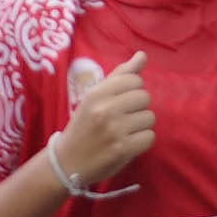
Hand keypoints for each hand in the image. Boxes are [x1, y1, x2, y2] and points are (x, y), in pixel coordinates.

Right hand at [60, 51, 154, 190]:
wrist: (67, 161)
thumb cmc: (83, 126)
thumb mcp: (94, 97)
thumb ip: (119, 76)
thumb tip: (142, 55)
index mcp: (96, 93)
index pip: (134, 80)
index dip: (132, 91)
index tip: (121, 102)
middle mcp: (105, 109)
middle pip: (144, 97)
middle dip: (137, 108)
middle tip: (123, 118)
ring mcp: (115, 130)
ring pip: (149, 117)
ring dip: (141, 125)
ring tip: (125, 131)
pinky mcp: (123, 149)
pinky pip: (149, 137)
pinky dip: (142, 141)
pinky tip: (129, 143)